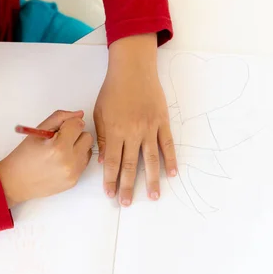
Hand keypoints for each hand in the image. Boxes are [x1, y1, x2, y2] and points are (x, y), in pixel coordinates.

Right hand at [0, 110, 92, 206]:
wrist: (16, 182)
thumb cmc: (24, 156)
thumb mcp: (38, 131)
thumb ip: (60, 118)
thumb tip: (78, 114)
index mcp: (58, 147)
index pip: (78, 124)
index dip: (68, 124)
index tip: (59, 129)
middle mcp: (69, 162)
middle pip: (87, 137)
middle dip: (75, 135)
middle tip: (60, 140)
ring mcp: (73, 173)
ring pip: (88, 150)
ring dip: (77, 147)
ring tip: (60, 151)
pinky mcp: (74, 181)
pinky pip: (84, 163)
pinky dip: (76, 159)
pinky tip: (61, 161)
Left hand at [94, 34, 176, 205]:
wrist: (133, 70)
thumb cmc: (113, 90)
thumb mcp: (100, 113)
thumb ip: (103, 138)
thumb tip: (104, 160)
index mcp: (114, 131)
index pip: (112, 162)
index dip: (111, 179)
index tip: (110, 194)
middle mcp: (132, 132)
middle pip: (130, 165)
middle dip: (128, 186)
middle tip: (127, 203)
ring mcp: (149, 128)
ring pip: (151, 159)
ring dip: (152, 179)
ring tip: (153, 196)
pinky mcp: (162, 122)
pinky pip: (167, 144)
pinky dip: (170, 159)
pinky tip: (172, 173)